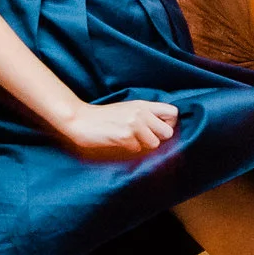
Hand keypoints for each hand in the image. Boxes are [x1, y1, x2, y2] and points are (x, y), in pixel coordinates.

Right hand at [60, 97, 177, 158]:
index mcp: (143, 104)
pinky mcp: (125, 136)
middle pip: (168, 132)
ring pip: (154, 144)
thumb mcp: (127, 109)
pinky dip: (130, 150)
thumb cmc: (103, 117)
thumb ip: (145, 115)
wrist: (80, 119)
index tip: (159, 130)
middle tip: (144, 139)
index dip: (169, 124)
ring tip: (129, 141)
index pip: (173, 113)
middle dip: (158, 139)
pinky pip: (138, 150)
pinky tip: (118, 143)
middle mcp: (141, 113)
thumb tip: (163, 129)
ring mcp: (134, 124)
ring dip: (143, 146)